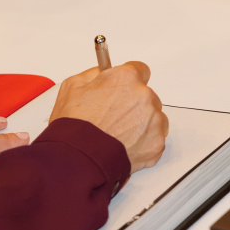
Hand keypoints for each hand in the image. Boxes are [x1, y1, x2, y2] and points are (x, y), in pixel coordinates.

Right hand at [49, 61, 167, 173]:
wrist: (78, 159)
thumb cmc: (74, 126)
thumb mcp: (73, 86)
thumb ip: (93, 74)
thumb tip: (103, 72)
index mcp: (126, 78)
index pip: (140, 69)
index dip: (128, 80)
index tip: (124, 87)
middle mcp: (144, 96)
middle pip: (146, 95)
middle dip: (132, 103)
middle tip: (113, 116)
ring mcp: (153, 121)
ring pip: (152, 117)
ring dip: (140, 122)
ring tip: (118, 133)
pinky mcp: (156, 143)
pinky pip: (154, 138)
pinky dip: (142, 142)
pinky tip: (124, 144)